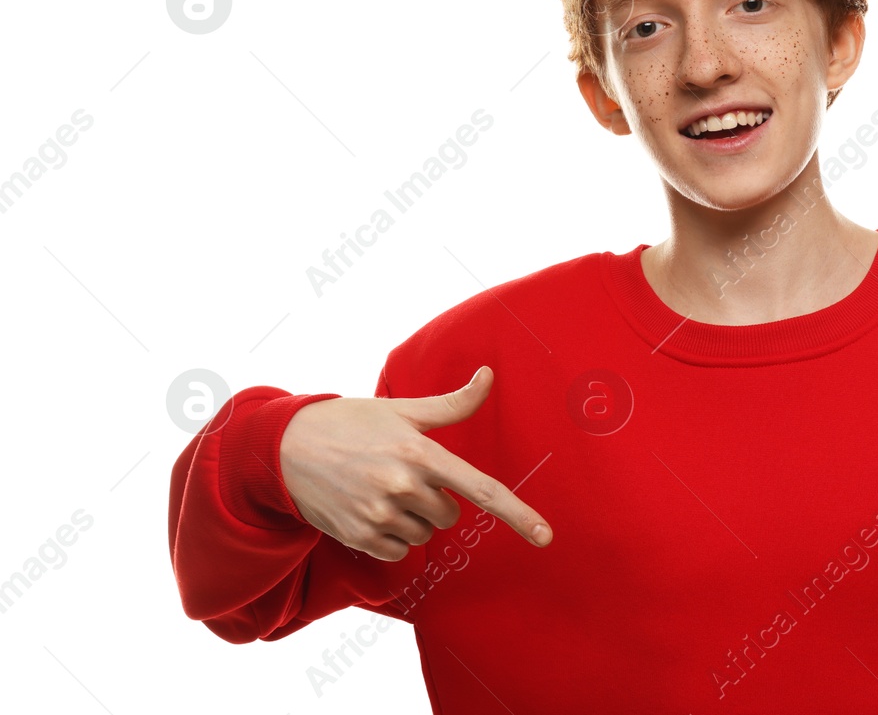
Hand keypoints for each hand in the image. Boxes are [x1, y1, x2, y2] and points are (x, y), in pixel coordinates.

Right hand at [280, 366, 550, 560]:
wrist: (284, 449)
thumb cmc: (351, 423)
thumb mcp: (401, 409)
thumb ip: (451, 403)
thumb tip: (489, 375)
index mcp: (420, 452)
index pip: (482, 489)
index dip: (518, 514)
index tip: (546, 536)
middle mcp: (403, 486)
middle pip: (450, 515)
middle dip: (435, 499)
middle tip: (402, 475)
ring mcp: (379, 515)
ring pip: (425, 533)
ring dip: (412, 517)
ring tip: (379, 488)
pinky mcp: (359, 537)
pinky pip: (398, 551)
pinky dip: (391, 535)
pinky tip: (368, 509)